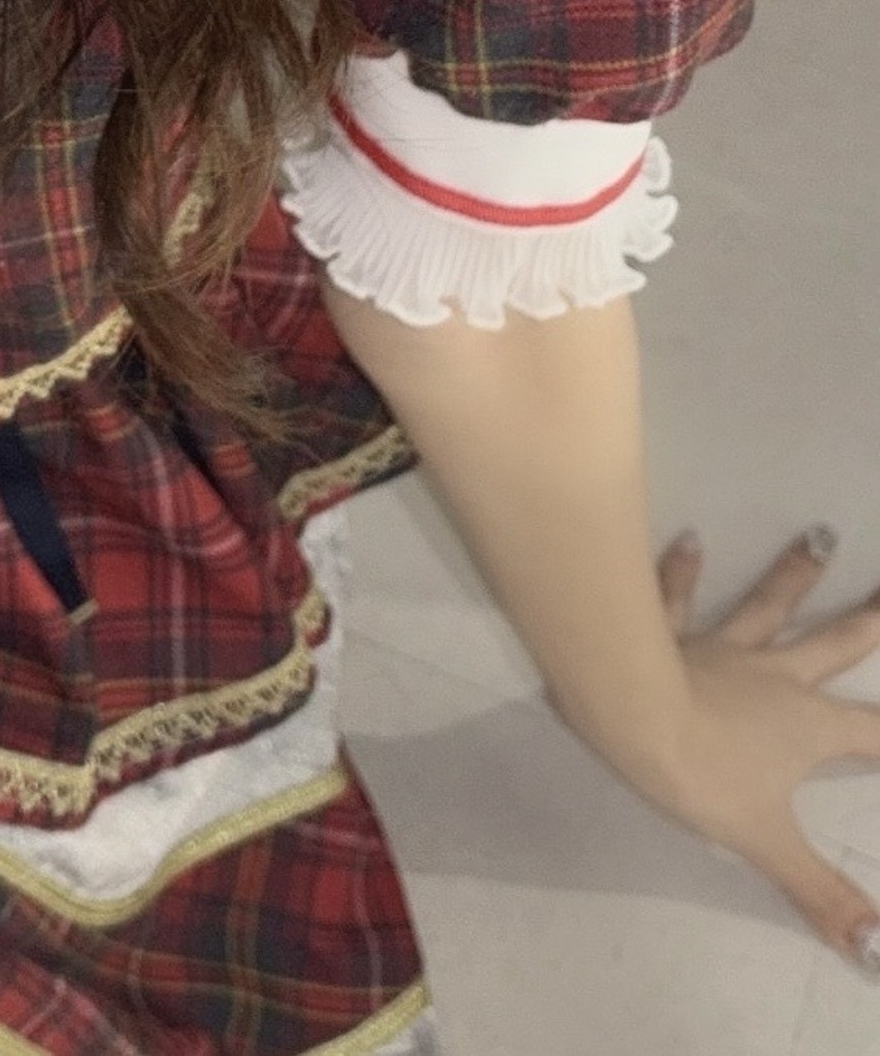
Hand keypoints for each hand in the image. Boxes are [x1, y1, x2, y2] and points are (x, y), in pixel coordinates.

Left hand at [656, 526, 879, 968]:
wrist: (629, 716)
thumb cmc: (700, 776)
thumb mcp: (766, 842)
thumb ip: (819, 894)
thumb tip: (874, 950)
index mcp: (806, 726)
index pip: (878, 735)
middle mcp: (774, 676)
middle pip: (836, 644)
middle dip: (873, 620)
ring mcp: (721, 648)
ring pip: (767, 605)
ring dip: (794, 573)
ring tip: (820, 533)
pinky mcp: (671, 634)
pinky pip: (677, 598)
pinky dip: (682, 570)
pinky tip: (688, 538)